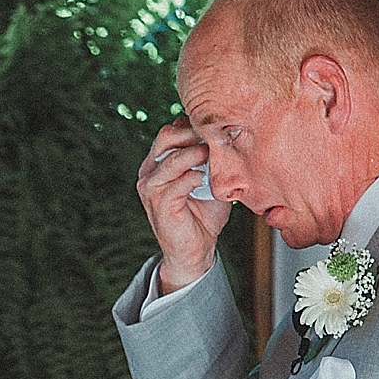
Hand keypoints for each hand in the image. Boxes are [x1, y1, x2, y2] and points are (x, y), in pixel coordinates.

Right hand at [137, 121, 223, 288]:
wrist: (195, 252)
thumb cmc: (203, 216)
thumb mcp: (210, 181)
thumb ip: (212, 160)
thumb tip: (229, 137)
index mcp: (158, 163)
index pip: (171, 132)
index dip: (193, 126)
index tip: (217, 129)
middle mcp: (149, 172)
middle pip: (166, 137)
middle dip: (192, 133)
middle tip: (216, 137)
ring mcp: (151, 187)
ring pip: (172, 158)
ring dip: (196, 153)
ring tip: (214, 154)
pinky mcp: (159, 203)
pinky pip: (178, 182)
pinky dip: (194, 177)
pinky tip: (205, 179)